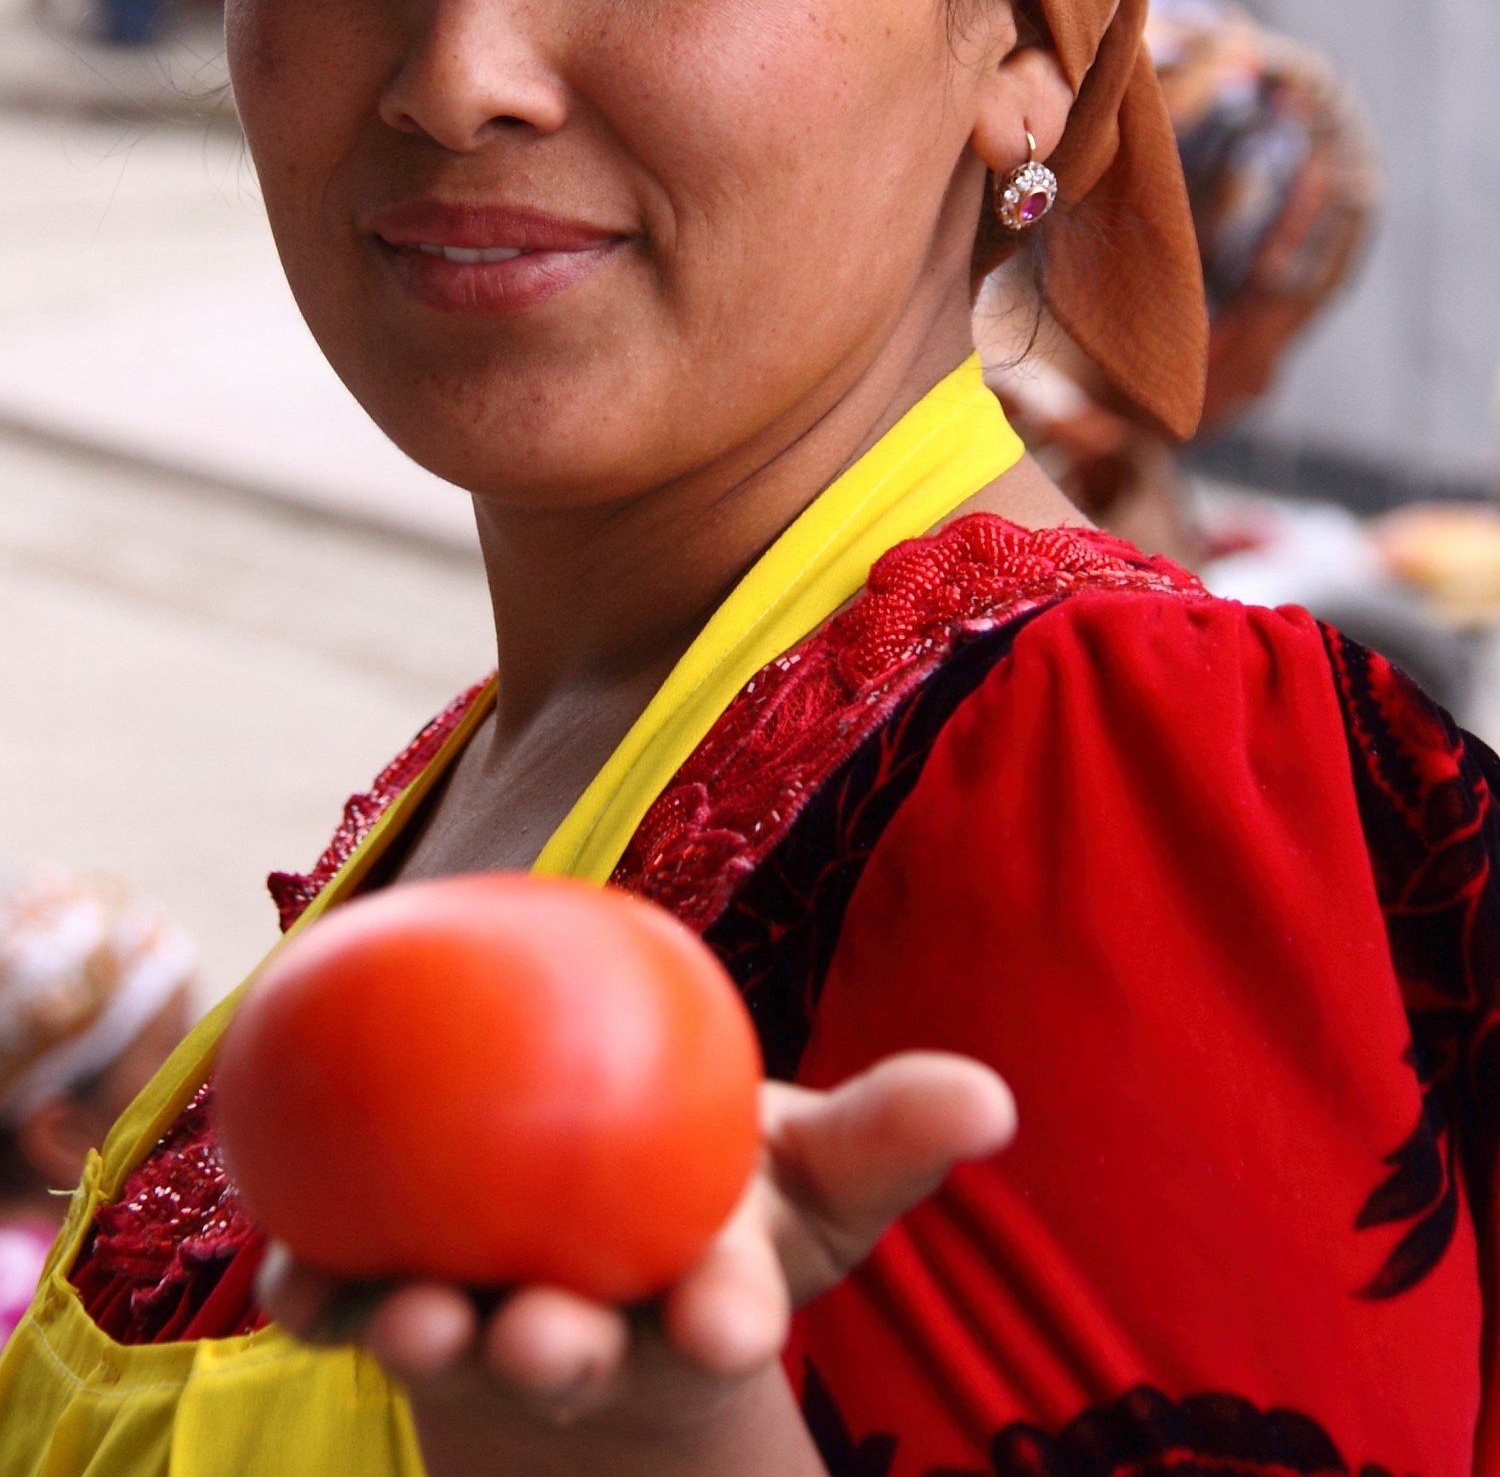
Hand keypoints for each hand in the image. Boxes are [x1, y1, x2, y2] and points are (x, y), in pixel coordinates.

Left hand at [261, 1051, 1014, 1475]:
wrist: (592, 1255)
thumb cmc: (721, 1196)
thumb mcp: (818, 1172)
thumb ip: (892, 1132)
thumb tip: (991, 1100)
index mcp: (693, 1300)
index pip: (721, 1312)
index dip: (724, 1323)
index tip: (726, 1327)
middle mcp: (588, 1334)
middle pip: (574, 1351)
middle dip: (558, 1357)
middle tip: (545, 1337)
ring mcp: (481, 1328)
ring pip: (449, 1337)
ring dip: (421, 1334)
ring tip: (405, 1318)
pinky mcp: (381, 1311)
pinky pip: (338, 1299)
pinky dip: (315, 1287)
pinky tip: (287, 1256)